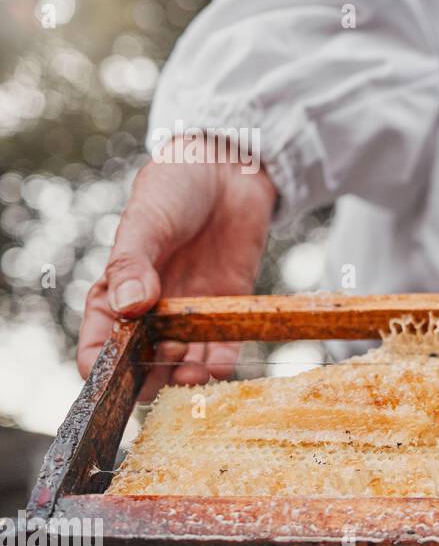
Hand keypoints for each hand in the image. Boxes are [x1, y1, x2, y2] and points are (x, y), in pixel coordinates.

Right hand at [77, 137, 276, 399]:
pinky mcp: (228, 308)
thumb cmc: (175, 186)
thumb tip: (129, 307)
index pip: (100, 339)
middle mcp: (153, 309)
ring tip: (191, 375)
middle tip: (164, 367)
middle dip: (149, 376)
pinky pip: (222, 349)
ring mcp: (190, 311)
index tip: (110, 377)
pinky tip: (216, 368)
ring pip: (182, 363)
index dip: (101, 364)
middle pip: (143, 362)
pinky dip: (219, 365)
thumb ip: (134, 263)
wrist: (230, 168)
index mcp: (119, 289)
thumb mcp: (147, 220)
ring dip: (184, 377)